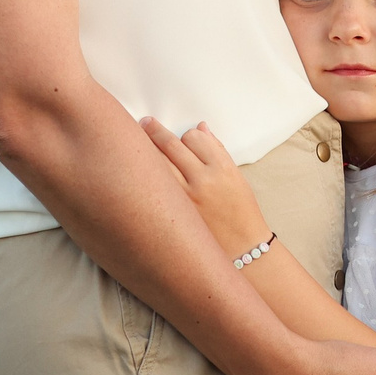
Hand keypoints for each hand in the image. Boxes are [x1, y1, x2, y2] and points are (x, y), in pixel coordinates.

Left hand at [141, 117, 274, 256]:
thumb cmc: (241, 213)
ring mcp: (184, 198)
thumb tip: (200, 127)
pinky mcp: (172, 214)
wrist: (242, 251)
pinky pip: (154, 187)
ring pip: (156, 164)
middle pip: (171, 146)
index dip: (187, 134)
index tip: (182, 136)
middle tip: (144, 123)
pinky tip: (137, 170)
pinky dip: (145, 176)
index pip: (195, 137)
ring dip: (144, 150)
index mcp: (221, 169)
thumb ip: (217, 151)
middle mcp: (202, 181)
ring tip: (133, 139)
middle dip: (155, 131)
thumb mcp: (236, 178)